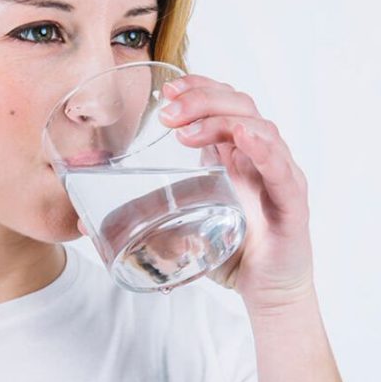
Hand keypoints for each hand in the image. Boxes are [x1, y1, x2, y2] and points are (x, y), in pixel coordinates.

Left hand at [155, 74, 315, 310]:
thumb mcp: (182, 225)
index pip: (225, 102)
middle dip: (202, 100)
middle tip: (168, 111)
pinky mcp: (293, 203)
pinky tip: (243, 138)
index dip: (199, 88)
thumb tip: (87, 223)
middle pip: (241, 106)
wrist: (268, 293)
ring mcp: (279, 176)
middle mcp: (261, 157)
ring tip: (188, 129)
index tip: (167, 90)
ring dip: (222, 120)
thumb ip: (146, 218)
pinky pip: (282, 169)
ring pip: (261, 127)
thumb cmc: (233, 255)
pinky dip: (264, 149)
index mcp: (237, 154)